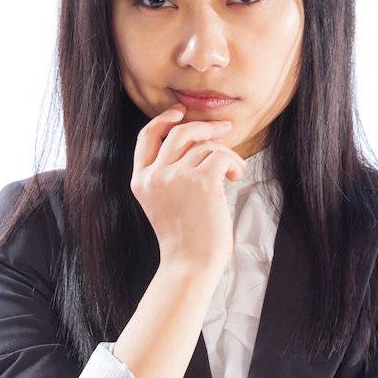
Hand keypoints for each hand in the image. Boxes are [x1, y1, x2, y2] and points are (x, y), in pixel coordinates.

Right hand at [131, 105, 243, 273]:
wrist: (191, 265)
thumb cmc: (186, 240)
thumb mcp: (165, 203)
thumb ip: (169, 175)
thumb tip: (199, 141)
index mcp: (141, 181)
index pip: (147, 137)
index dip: (164, 120)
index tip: (180, 113)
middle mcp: (154, 176)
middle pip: (179, 133)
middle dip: (204, 126)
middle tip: (224, 129)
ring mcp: (175, 177)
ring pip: (204, 145)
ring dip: (225, 154)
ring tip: (233, 171)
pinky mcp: (200, 181)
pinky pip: (220, 155)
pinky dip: (233, 162)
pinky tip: (235, 175)